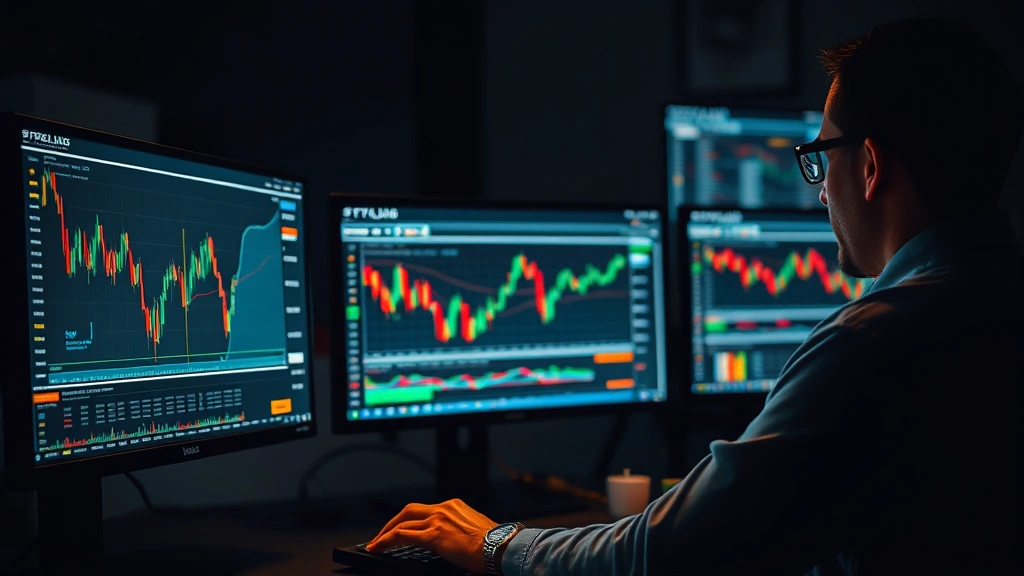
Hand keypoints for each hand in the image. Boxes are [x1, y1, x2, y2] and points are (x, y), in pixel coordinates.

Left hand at [366, 498, 498, 574]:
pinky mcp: (433, 535)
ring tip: (376, 543)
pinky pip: (401, 535)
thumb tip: (455, 541)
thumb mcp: (476, 530)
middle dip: (392, 522)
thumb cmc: (494, 544)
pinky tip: (378, 547)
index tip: (402, 527)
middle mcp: (444, 508)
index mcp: (454, 506)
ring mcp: (437, 520)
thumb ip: (461, 530)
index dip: (410, 519)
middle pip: (409, 511)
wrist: (501, 547)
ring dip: (385, 533)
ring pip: (402, 523)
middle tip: (382, 534)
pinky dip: (386, 540)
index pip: (425, 510)